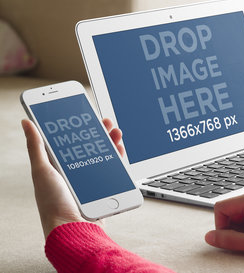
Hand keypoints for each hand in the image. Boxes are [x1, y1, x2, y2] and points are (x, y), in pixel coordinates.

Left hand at [21, 118, 123, 238]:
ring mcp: (91, 179)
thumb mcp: (41, 170)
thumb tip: (26, 122)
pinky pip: (114, 168)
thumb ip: (35, 146)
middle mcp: (76, 171)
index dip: (78, 127)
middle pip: (90, 145)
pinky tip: (119, 148)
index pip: (70, 140)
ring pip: (104, 154)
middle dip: (99, 131)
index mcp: (59, 165)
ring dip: (111, 141)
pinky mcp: (105, 187)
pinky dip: (118, 157)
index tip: (84, 114)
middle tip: (104, 121)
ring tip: (115, 132)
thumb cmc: (53, 203)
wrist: (73, 228)